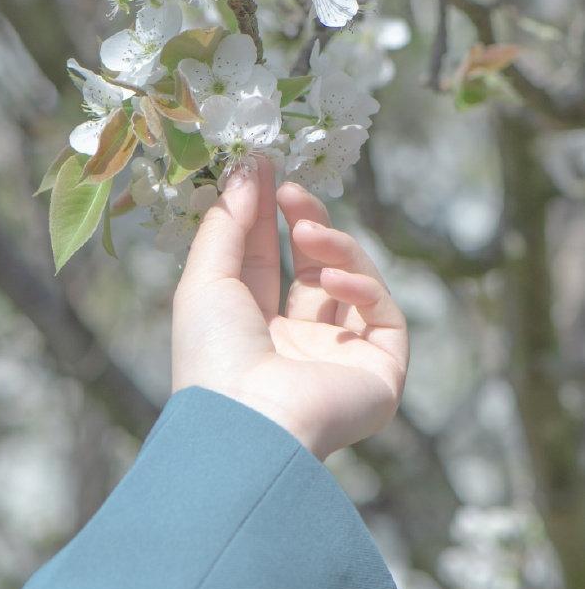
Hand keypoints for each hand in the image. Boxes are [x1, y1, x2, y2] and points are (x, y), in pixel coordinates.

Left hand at [171, 157, 408, 461]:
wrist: (249, 423)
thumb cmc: (215, 356)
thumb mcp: (205, 280)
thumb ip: (228, 223)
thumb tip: (245, 168)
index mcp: (252, 331)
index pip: (267, 260)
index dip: (267, 214)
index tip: (267, 165)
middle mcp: (297, 345)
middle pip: (315, 267)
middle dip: (307, 222)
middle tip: (293, 190)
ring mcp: (341, 359)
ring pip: (354, 283)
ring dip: (334, 247)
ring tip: (306, 233)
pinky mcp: (381, 372)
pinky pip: (384, 314)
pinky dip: (363, 286)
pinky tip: (331, 281)